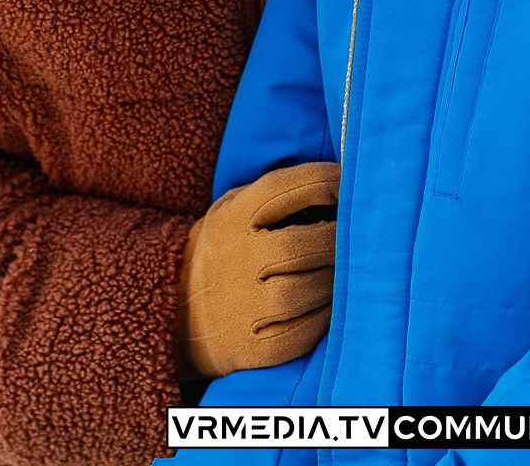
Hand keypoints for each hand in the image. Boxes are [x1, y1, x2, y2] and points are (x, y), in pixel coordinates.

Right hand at [175, 161, 339, 379]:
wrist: (174, 316)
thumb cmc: (221, 255)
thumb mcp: (228, 213)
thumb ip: (270, 197)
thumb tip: (335, 185)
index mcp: (229, 219)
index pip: (281, 189)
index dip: (321, 182)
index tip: (346, 183)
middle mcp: (234, 261)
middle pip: (299, 244)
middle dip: (336, 238)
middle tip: (355, 237)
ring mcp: (240, 307)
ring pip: (304, 291)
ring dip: (334, 280)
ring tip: (343, 273)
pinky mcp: (251, 348)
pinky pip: (301, 333)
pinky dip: (323, 318)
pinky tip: (330, 305)